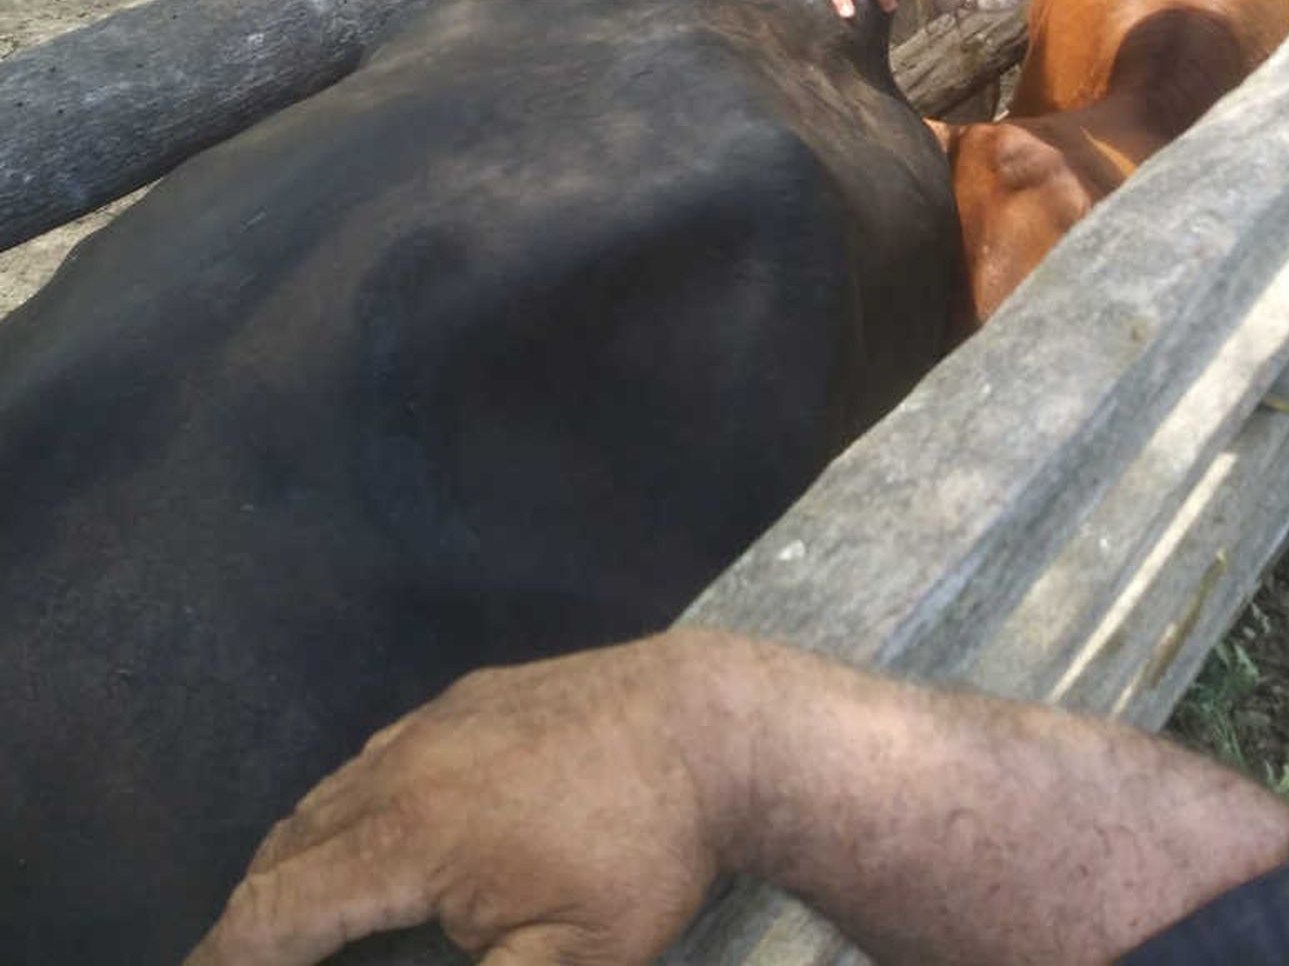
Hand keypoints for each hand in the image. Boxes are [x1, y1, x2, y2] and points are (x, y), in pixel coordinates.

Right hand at [184, 639, 720, 965]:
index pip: (282, 908)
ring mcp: (438, 719)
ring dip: (294, 857)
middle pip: (289, 847)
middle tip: (233, 961)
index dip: (230, 955)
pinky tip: (360, 836)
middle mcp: (403, 766)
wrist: (713, 723)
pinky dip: (342, 808)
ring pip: (330, 793)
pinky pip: (376, 757)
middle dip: (252, 914)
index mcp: (408, 836)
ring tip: (284, 915)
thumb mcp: (570, 965)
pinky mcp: (474, 696)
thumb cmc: (644, 851)